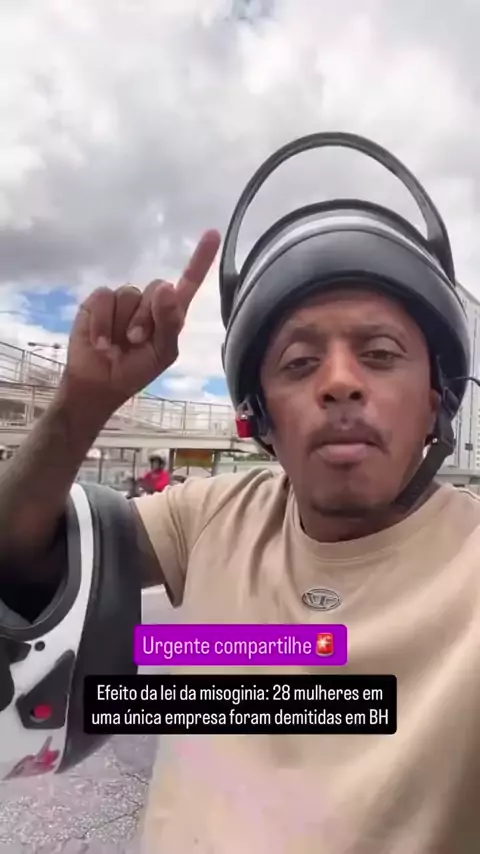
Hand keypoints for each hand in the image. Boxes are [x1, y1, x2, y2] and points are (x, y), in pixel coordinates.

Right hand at [61, 229, 220, 413]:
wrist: (100, 383)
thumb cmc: (136, 370)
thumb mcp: (162, 353)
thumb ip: (169, 322)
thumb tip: (165, 287)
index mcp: (170, 313)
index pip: (188, 282)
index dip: (200, 259)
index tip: (212, 234)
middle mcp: (148, 301)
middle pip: (156, 288)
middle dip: (147, 317)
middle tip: (137, 342)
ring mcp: (123, 300)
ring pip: (129, 293)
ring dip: (123, 323)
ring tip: (117, 344)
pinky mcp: (98, 301)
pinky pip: (105, 298)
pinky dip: (103, 324)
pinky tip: (102, 342)